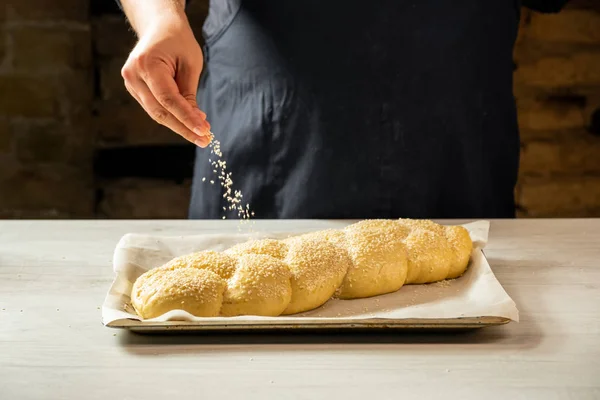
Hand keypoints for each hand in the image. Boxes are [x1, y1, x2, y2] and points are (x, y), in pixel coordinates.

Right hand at [121, 13, 210, 146]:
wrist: (159, 26)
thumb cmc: (178, 41)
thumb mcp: (191, 64)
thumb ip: (189, 93)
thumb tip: (195, 121)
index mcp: (147, 64)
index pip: (168, 99)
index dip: (186, 118)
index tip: (204, 131)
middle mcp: (133, 75)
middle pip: (160, 111)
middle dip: (184, 128)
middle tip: (205, 139)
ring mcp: (131, 83)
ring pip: (156, 113)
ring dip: (179, 125)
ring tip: (200, 132)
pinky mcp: (134, 89)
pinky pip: (154, 108)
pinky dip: (171, 116)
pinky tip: (188, 121)